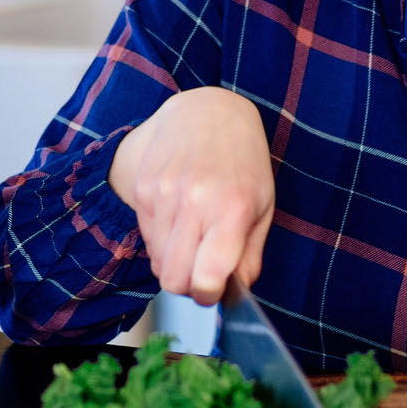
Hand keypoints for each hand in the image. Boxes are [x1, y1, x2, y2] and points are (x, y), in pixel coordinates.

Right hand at [108, 87, 274, 305]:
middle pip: (173, 280)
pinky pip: (146, 239)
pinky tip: (180, 215)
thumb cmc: (243, 162)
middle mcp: (195, 201)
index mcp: (232, 209)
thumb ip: (250, 257)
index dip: (209, 295)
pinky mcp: (143, 189)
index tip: (215, 289)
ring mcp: (164, 194)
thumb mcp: (263, 207)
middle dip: (188, 285)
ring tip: (194, 235)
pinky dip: (162, 240)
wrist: (207, 112)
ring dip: (175, 262)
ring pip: (157, 263)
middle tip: (203, 269)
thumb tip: (233, 295)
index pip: (206, 279)